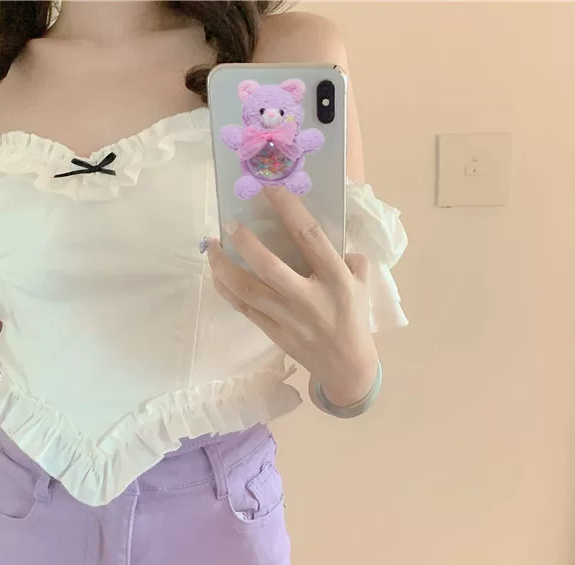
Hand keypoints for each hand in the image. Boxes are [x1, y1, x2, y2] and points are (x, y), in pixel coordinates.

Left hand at [208, 186, 378, 407]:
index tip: (270, 188)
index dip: (288, 209)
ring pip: (248, 289)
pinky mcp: (273, 331)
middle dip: (246, 242)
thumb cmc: (353, 319)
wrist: (346, 366)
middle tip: (230, 223)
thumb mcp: (362, 284)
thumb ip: (350, 258)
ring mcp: (287, 316)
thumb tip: (331, 237)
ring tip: (212, 247)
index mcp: (335, 278)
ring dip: (224, 266)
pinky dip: (226, 290)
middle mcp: (308, 296)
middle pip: (269, 266)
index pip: (309, 236)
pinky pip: (243, 307)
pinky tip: (217, 274)